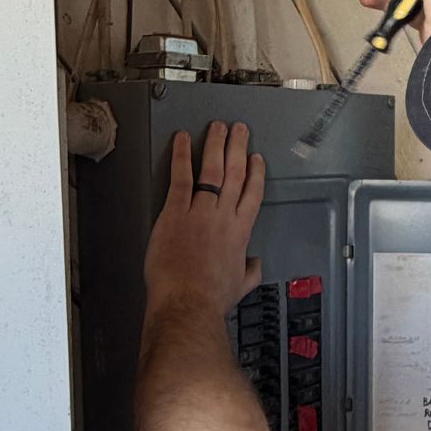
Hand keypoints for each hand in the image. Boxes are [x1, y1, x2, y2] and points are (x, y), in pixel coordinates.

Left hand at [144, 121, 265, 317]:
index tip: (256, 158)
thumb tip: (255, 265)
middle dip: (237, 148)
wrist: (188, 303)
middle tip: (239, 130)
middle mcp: (223, 216)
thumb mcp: (240, 285)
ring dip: (215, 145)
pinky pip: (181, 177)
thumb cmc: (211, 298)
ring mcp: (200, 212)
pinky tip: (182, 140)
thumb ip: (249, 271)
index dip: (256, 172)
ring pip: (212, 170)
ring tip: (217, 127)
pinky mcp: (175, 213)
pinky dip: (181, 156)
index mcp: (240, 232)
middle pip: (235, 173)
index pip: (252, 193)